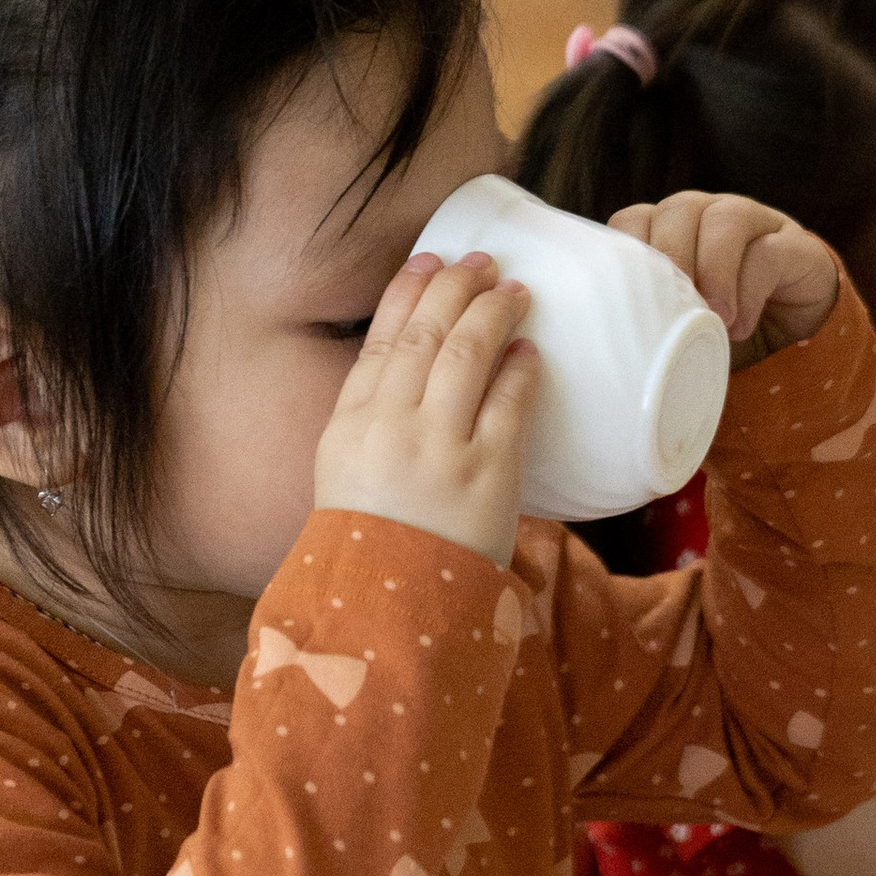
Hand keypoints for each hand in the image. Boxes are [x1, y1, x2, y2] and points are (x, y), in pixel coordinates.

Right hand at [314, 249, 538, 565]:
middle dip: (456, 289)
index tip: (430, 260)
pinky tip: (531, 352)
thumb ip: (370, 423)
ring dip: (493, 315)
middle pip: (426, 335)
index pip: (382, 341)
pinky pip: (509, 405)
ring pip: (467, 356)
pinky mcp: (486, 476)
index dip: (408, 292)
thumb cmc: (368, 549)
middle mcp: (390, 428)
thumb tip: (411, 367)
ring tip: (515, 292)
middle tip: (484, 263)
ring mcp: (439, 450)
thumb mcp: (344, 478)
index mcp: (348, 427)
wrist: (386, 615)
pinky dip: (521, 371)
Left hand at [610, 190, 840, 367]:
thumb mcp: (678, 330)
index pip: (634, 219)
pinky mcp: (794, 245)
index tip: (629, 301)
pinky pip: (769, 251)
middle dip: (671, 258)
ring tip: (716, 319)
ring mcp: (754, 224)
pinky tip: (742, 326)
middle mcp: (708, 217)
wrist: (794, 340)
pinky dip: (750, 290)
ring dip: (714, 270)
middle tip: (674, 310)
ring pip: (725, 217)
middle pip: (678, 209)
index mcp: (669, 232)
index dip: (627, 252)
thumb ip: (649, 323)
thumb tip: (609, 352)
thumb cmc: (722, 334)